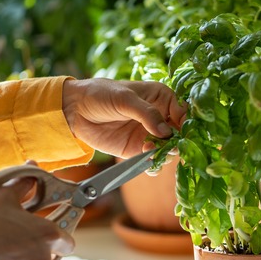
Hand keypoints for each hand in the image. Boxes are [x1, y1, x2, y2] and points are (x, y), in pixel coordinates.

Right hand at [0, 176, 74, 259]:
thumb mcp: (3, 195)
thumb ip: (24, 184)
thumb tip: (33, 168)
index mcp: (47, 235)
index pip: (68, 241)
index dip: (62, 235)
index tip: (52, 230)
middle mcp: (42, 259)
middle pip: (53, 256)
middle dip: (43, 248)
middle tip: (26, 237)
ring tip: (6, 248)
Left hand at [62, 78, 185, 157]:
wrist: (75, 110)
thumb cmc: (101, 94)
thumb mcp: (124, 98)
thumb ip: (146, 113)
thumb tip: (166, 132)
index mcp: (161, 98)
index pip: (183, 112)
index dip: (185, 123)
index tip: (181, 132)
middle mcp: (159, 117)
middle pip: (179, 134)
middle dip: (177, 142)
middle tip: (169, 146)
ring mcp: (150, 135)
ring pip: (168, 149)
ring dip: (165, 153)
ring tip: (150, 150)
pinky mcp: (137, 150)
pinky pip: (152, 161)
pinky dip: (153, 165)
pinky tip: (146, 161)